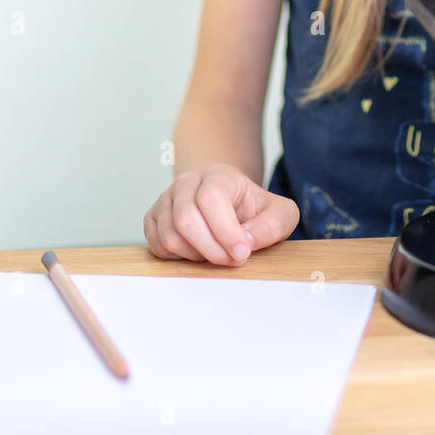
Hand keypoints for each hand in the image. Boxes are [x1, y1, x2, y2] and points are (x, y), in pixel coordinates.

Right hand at [143, 163, 299, 265]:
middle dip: (211, 249)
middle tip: (232, 260)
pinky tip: (197, 252)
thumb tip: (246, 241)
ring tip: (216, 253)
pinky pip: (156, 246)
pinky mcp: (153, 218)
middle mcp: (187, 182)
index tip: (242, 253)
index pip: (211, 198)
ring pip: (170, 236)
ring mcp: (166, 199)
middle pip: (186, 219)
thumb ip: (273, 225)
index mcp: (219, 174)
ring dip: (196, 255)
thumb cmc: (255, 211)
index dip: (225, 231)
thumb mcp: (280, 214)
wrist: (231, 206)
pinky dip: (177, 258)